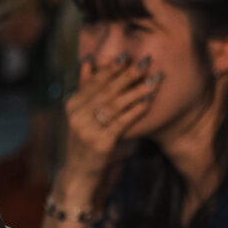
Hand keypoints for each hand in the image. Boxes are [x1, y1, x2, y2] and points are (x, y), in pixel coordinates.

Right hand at [58, 50, 160, 197]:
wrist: (80, 173)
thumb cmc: (86, 138)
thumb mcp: (83, 113)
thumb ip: (86, 88)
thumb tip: (88, 60)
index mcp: (73, 105)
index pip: (94, 82)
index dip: (111, 68)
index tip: (128, 55)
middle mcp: (77, 116)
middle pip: (106, 90)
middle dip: (128, 74)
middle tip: (146, 60)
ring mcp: (87, 130)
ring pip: (116, 104)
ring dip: (137, 90)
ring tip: (155, 79)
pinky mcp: (101, 143)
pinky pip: (122, 122)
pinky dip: (136, 110)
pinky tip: (149, 100)